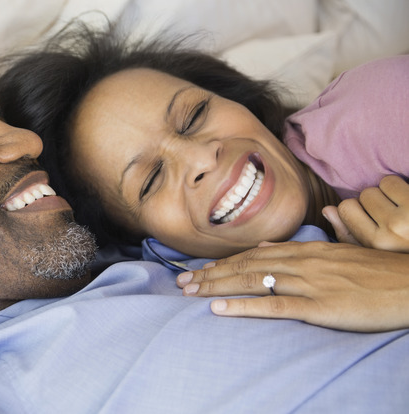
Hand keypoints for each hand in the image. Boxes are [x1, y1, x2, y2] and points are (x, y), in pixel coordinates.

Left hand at [176, 240, 408, 331]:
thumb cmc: (378, 271)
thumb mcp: (337, 252)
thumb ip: (300, 249)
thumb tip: (266, 248)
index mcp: (305, 250)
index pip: (252, 255)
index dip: (222, 263)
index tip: (197, 269)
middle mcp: (301, 263)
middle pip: (244, 267)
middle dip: (209, 274)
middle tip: (180, 283)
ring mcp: (308, 283)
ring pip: (251, 282)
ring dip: (216, 287)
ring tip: (188, 292)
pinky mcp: (318, 306)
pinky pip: (273, 305)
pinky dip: (242, 307)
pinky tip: (219, 309)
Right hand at [323, 175, 408, 252]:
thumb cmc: (399, 251)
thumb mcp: (373, 252)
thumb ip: (347, 234)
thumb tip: (327, 210)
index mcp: (377, 243)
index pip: (346, 208)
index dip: (357, 210)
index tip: (371, 219)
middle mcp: (394, 228)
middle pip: (365, 194)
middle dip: (376, 201)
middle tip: (393, 214)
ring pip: (383, 183)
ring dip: (391, 191)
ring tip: (404, 208)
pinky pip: (398, 180)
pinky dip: (403, 187)